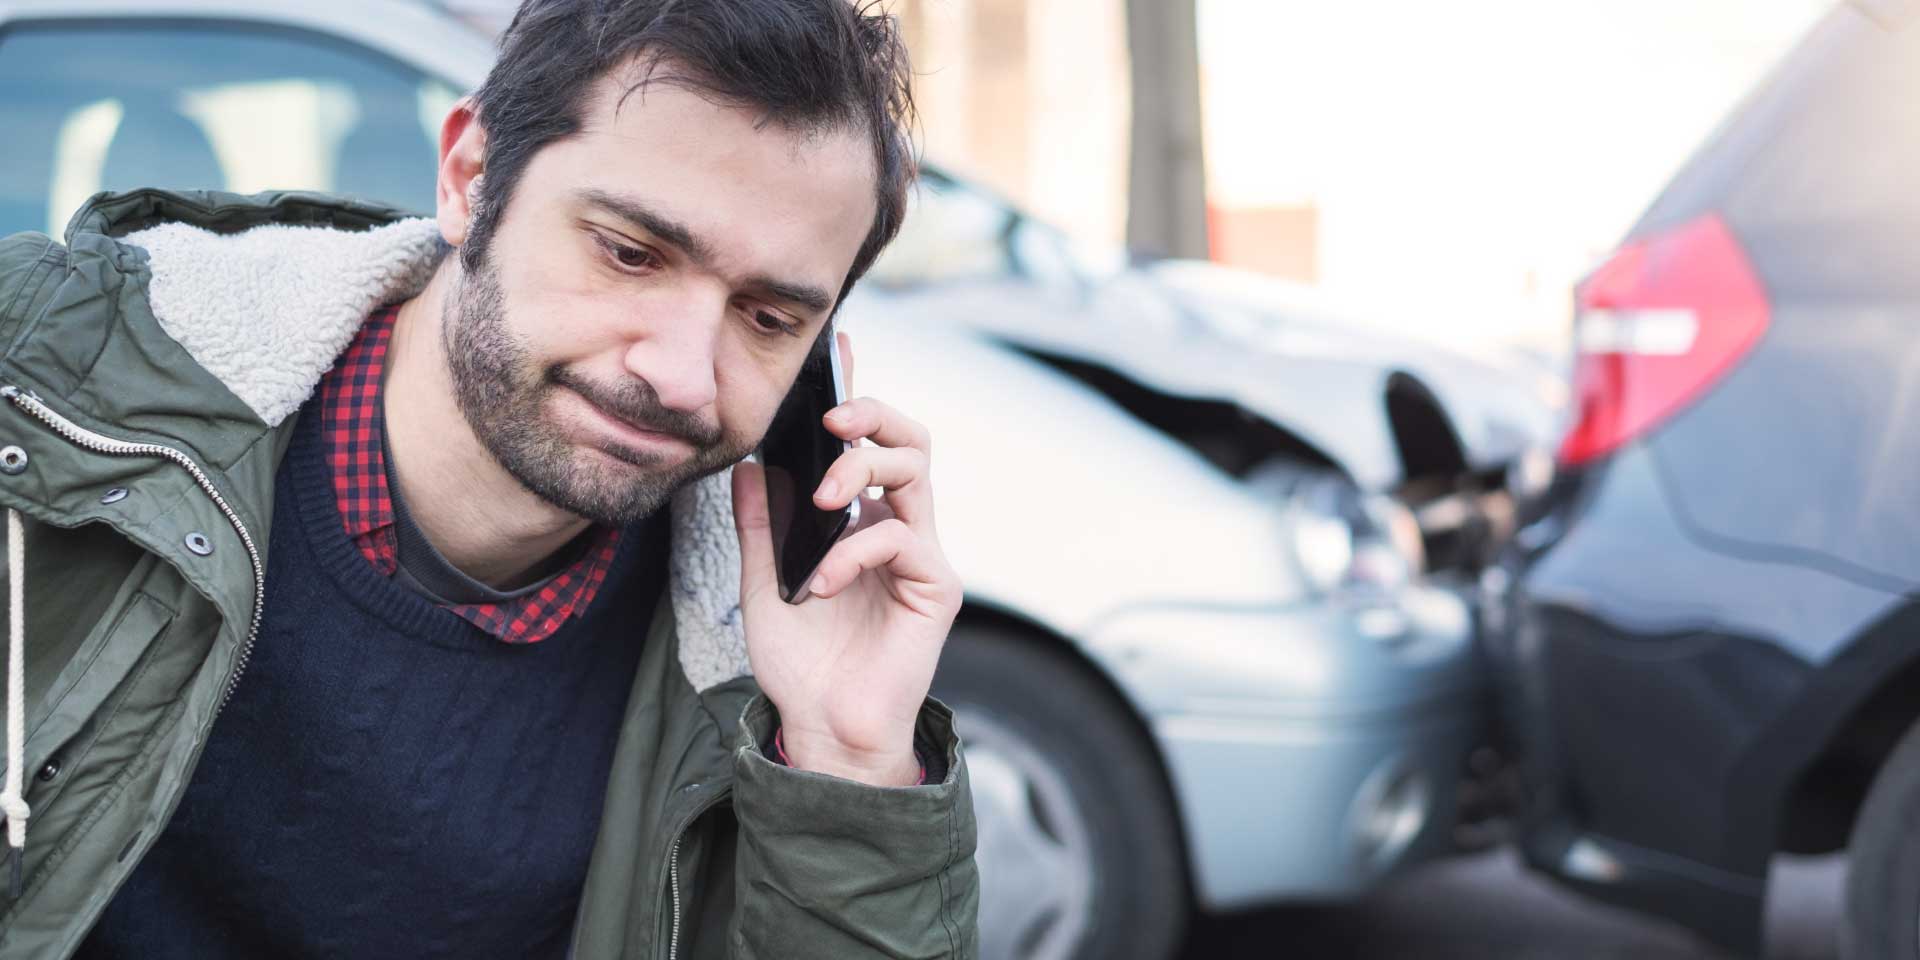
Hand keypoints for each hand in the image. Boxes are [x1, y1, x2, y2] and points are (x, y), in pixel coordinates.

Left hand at [731, 332, 961, 785]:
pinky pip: (901, 539)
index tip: (839, 348)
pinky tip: (819, 583)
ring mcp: (921, 556)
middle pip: (910, 440)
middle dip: (872, 414)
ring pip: (916, 473)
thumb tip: (749, 463)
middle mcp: (898, 529)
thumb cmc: (801, 663)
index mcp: (861, 521)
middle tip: (832, 419)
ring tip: (822, 500)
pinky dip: (853, 551)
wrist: (823, 729)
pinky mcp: (935, 589)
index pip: (867, 443)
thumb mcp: (762, 582)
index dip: (858, 394)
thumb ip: (760, 524)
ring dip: (863, 470)